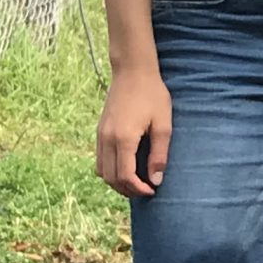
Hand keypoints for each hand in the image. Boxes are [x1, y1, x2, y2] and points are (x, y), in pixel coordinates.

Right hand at [96, 66, 172, 197]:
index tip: (152, 190)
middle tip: (146, 190)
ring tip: (136, 182)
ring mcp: (100, 135)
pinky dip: (110, 170)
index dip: (138, 189)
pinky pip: (100, 159)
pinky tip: (126, 168)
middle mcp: (107, 139)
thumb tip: (156, 180)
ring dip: (117, 182)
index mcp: (123, 138)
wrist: (132, 72)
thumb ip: (159, 154)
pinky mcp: (99, 131)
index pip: (125, 176)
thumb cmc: (152, 95)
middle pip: (110, 178)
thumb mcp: (163, 125)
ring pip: (101, 171)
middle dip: (127, 189)